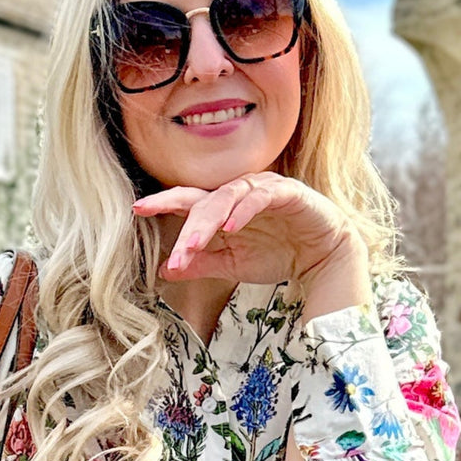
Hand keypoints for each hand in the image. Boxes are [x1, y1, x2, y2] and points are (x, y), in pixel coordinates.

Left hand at [132, 172, 371, 313]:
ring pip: (227, 197)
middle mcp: (238, 193)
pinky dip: (244, 210)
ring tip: (193, 244)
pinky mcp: (287, 192)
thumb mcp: (231, 265)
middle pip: (202, 200)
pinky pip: (261, 196)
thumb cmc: (277, 253)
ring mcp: (262, 189)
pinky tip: (231, 227)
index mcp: (221, 207)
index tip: (137, 210)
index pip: (187, 201)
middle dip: (184, 224)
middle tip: (174, 250)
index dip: (162, 203)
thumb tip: (165, 271)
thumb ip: (200, 264)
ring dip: (208, 221)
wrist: (322, 257)